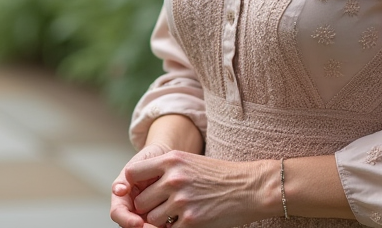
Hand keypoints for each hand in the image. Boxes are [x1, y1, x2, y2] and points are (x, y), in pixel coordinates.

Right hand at [110, 142, 170, 227]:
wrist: (169, 159)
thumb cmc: (152, 158)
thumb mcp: (141, 162)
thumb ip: (130, 175)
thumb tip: (119, 191)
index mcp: (122, 195)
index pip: (118, 213)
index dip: (126, 220)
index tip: (138, 223)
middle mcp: (131, 207)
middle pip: (131, 226)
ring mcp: (143, 213)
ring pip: (146, 227)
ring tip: (167, 225)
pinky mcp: (159, 216)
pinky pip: (160, 225)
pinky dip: (166, 226)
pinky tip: (172, 223)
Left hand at [119, 149, 275, 227]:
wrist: (249, 187)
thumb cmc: (219, 175)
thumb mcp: (189, 161)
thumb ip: (166, 169)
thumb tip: (142, 181)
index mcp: (171, 160)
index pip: (133, 173)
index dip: (132, 185)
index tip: (137, 191)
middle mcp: (173, 179)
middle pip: (140, 201)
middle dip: (148, 207)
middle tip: (161, 207)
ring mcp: (181, 201)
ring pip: (151, 218)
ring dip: (160, 221)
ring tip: (175, 215)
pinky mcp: (191, 220)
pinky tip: (186, 221)